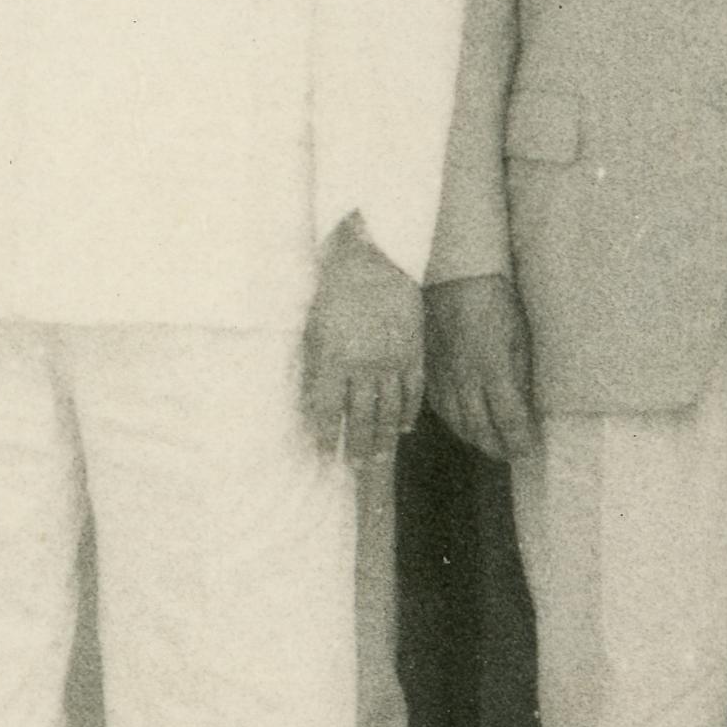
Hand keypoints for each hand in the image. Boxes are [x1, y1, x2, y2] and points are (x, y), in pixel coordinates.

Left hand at [298, 229, 423, 457]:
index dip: (326, 435)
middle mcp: (364, 366)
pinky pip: (413, 392)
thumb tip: (313, 400)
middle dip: (357, 446)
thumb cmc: (335, 289)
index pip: (329, 410)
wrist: (375, 259)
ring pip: (389, 411)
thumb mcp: (313, 326)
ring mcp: (392, 362)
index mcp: (334, 359)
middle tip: (355, 466)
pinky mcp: (414, 353)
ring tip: (378, 457)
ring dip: (383, 437)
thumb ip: (315, 365)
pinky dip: (409, 412)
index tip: (324, 453)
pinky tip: (404, 427)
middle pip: (362, 417)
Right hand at [417, 272, 539, 470]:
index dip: (520, 441)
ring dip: (476, 438)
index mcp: (492, 368)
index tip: (529, 451)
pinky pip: (438, 405)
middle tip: (512, 453)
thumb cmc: (496, 300)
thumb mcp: (519, 336)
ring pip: (456, 421)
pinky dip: (454, 420)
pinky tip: (465, 422)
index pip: (508, 419)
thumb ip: (520, 375)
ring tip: (491, 443)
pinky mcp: (428, 368)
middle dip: (498, 447)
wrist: (454, 274)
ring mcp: (442, 375)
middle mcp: (464, 378)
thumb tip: (524, 407)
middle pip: (479, 429)